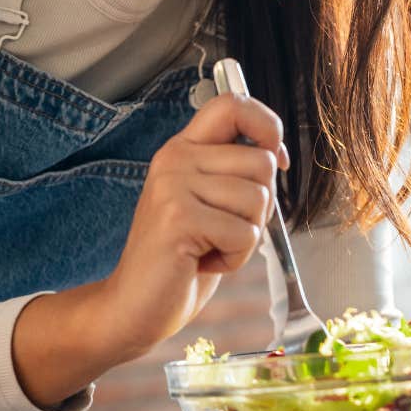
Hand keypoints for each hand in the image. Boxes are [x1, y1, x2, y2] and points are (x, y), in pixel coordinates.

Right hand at [98, 92, 292, 359]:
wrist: (133, 306)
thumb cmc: (180, 259)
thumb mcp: (208, 203)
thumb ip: (233, 174)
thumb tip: (277, 154)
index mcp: (183, 150)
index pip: (233, 104)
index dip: (267, 125)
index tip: (274, 158)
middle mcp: (175, 159)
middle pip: (261, 162)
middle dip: (258, 207)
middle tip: (221, 229)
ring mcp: (173, 186)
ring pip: (258, 200)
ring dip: (245, 236)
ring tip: (208, 247)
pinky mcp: (179, 218)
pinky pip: (245, 234)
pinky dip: (235, 258)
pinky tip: (202, 262)